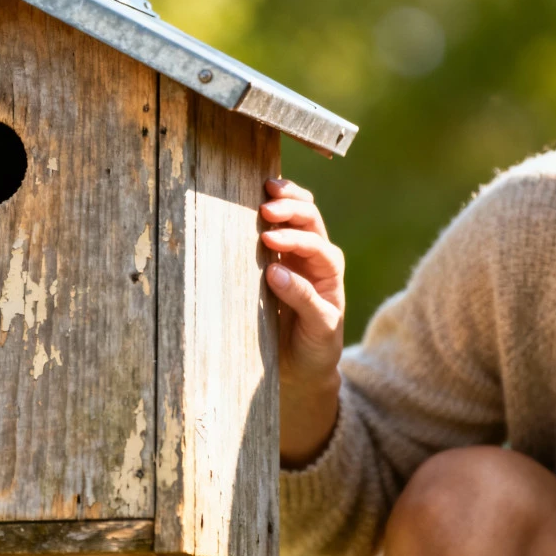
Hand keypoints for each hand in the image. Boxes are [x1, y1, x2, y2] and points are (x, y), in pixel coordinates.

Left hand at [260, 178, 344, 398]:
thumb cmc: (274, 322)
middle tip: (265, 209)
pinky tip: (276, 275)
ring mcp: (328, 292)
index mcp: (303, 251)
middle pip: (315, 224)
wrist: (296, 371)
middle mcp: (320, 265)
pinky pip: (315, 299)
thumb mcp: (261, 284)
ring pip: (323, 253)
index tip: (266, 185)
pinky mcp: (328, 321)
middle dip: (292, 210)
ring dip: (296, 241)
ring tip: (269, 237)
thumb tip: (227, 224)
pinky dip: (296, 286)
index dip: (290, 195)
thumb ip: (257, 257)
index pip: (303, 211)